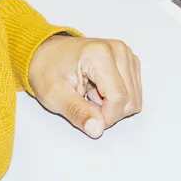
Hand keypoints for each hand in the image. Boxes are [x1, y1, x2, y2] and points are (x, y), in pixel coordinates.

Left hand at [25, 33, 143, 138]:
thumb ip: (77, 112)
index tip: (88, 118)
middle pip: (130, 100)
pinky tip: (98, 91)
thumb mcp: (54, 95)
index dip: (106, 117)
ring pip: (134, 99)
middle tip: (85, 103)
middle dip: (109, 112)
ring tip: (90, 95)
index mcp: (100, 54)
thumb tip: (97, 129)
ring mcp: (126, 55)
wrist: (46, 54)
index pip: (119, 97)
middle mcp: (118, 51)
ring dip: (112, 106)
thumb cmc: (48, 70)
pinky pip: (133, 93)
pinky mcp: (129, 62)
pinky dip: (116, 99)